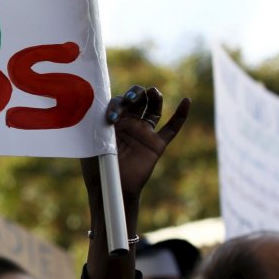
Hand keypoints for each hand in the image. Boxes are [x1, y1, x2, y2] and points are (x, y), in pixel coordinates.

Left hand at [82, 85, 190, 201]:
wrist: (112, 188)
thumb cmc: (97, 166)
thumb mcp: (91, 142)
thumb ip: (94, 126)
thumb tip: (92, 107)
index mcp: (112, 120)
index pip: (117, 102)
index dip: (116, 106)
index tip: (111, 119)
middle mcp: (128, 123)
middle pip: (137, 100)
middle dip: (135, 94)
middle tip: (131, 98)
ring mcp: (143, 132)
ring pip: (153, 109)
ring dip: (154, 97)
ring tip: (152, 91)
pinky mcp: (157, 144)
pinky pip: (172, 128)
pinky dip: (181, 115)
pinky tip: (187, 101)